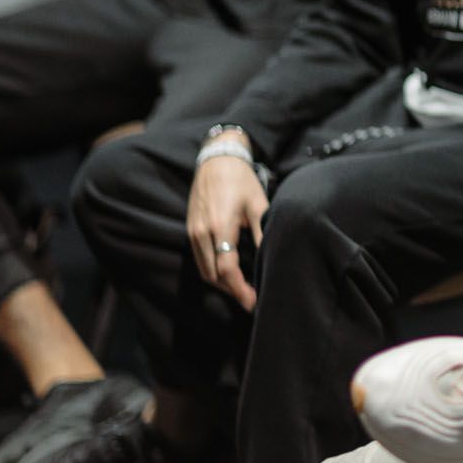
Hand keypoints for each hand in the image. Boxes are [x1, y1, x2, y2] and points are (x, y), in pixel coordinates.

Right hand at [187, 154, 268, 310]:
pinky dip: (214, 270)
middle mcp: (202, 233)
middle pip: (213, 276)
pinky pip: (200, 259)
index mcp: (221, 227)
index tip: (253, 302)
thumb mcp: (259, 205)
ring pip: (204, 270)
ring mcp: (193, 232)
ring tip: (243, 289)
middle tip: (252, 299)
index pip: (227, 269)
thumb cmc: (241, 181)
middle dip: (232, 291)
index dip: (240, 290)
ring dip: (222, 283)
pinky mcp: (190, 230)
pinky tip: (230, 272)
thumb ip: (263, 233)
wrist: (216, 160)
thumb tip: (272, 258)